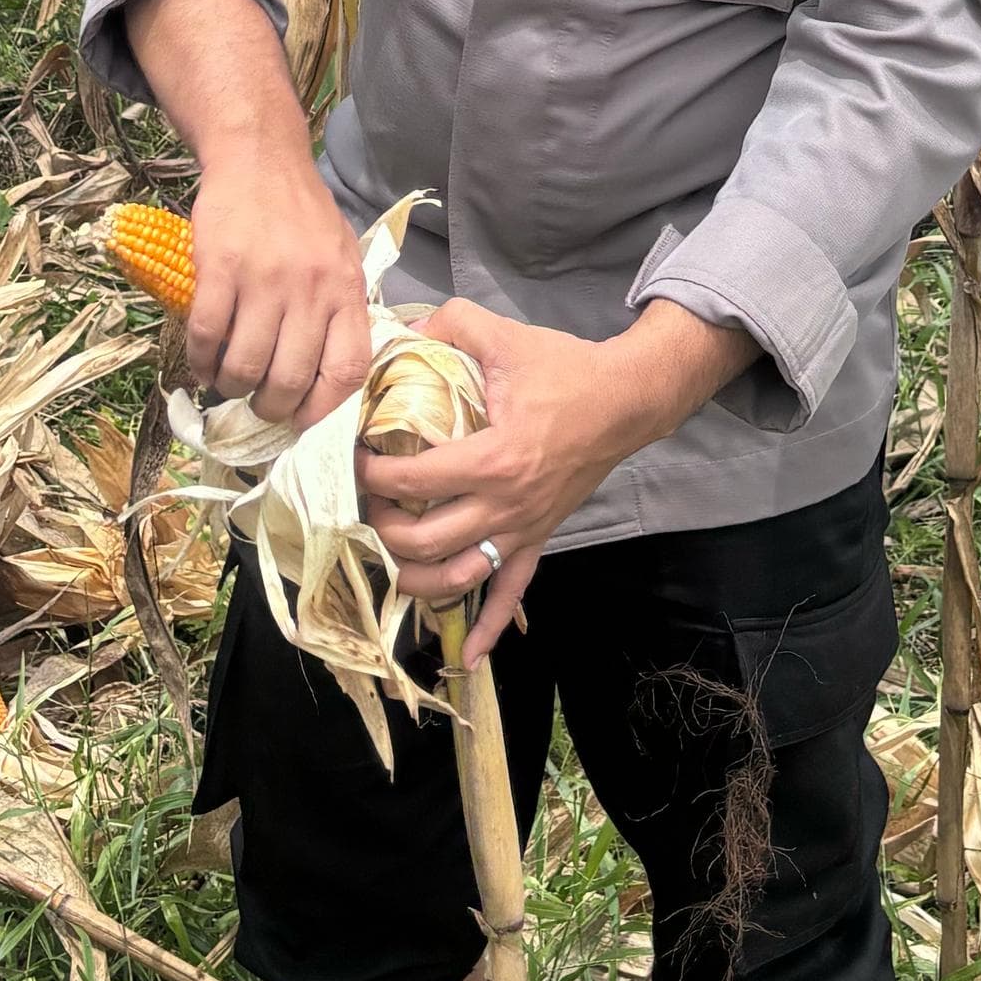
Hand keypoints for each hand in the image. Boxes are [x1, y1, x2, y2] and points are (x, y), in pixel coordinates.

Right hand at [181, 142, 372, 434]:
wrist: (259, 157)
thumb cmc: (302, 212)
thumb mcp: (340, 256)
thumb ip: (337, 310)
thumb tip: (324, 378)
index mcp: (345, 289)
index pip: (346, 369)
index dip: (321, 408)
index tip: (299, 418)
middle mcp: (310, 288)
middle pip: (289, 379)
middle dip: (268, 408)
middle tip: (255, 404)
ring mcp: (264, 279)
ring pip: (244, 365)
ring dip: (230, 386)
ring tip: (226, 382)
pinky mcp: (221, 268)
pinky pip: (207, 335)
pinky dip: (201, 361)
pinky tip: (201, 363)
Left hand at [360, 299, 728, 645]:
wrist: (624, 400)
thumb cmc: (565, 369)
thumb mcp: (504, 335)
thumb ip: (450, 325)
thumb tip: (400, 332)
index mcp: (493, 458)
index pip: (413, 481)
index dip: (373, 473)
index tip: (356, 455)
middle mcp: (505, 504)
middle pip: (423, 539)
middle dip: (381, 524)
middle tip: (367, 499)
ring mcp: (522, 530)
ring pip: (455, 576)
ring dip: (412, 574)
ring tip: (388, 550)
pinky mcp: (538, 540)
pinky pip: (513, 595)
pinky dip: (490, 630)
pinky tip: (468, 656)